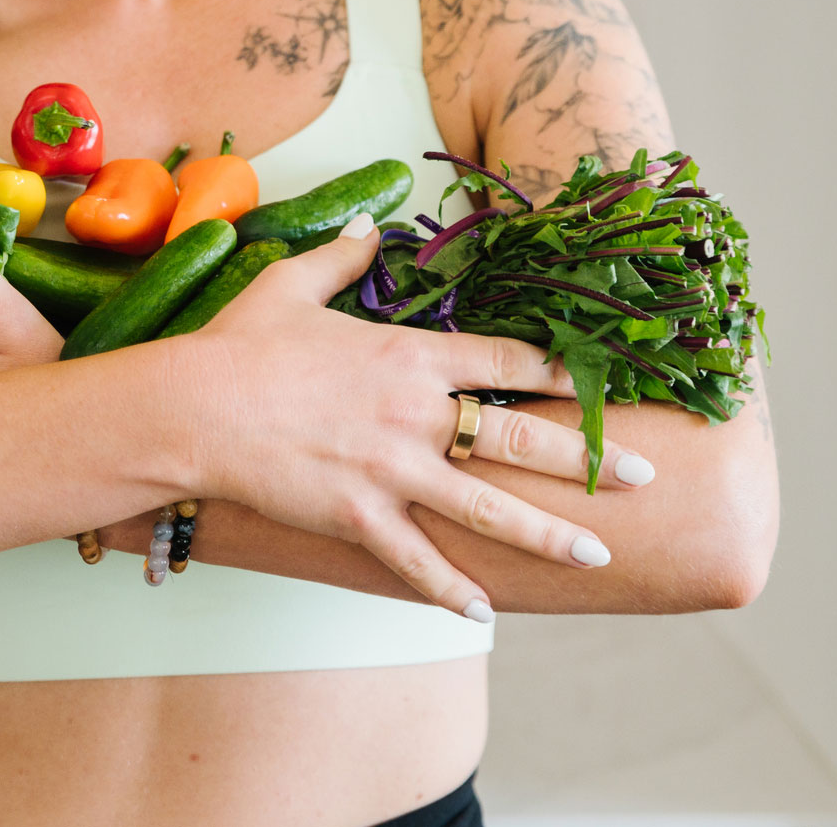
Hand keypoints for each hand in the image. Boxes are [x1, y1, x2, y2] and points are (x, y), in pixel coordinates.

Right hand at [177, 214, 655, 619]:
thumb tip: (370, 224)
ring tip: (598, 557)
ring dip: (548, 535)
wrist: (192, 407)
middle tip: (644, 478)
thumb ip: (343, 257)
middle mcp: (414, 413)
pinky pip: (416, 562)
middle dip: (591, 460)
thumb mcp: (291, 285)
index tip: (607, 382)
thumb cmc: (238, 345)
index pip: (507, 359)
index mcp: (408, 354)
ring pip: (489, 508)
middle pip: (520, 437)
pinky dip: (452, 590)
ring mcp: (391, 471)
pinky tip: (486, 612)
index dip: (562, 371)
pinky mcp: (358, 516)